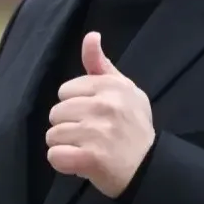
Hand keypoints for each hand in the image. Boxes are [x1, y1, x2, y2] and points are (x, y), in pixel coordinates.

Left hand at [46, 31, 155, 197]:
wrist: (150, 168)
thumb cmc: (134, 127)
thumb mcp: (124, 89)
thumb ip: (101, 65)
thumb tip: (91, 36)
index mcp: (110, 86)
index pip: (65, 91)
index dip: (76, 105)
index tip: (94, 115)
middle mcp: (104, 106)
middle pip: (56, 112)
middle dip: (68, 125)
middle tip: (90, 135)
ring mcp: (96, 132)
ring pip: (53, 135)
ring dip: (66, 145)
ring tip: (87, 148)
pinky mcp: (90, 158)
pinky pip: (55, 155)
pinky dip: (63, 162)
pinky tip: (80, 162)